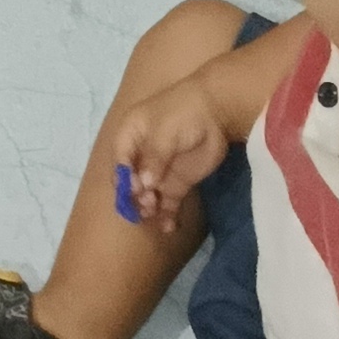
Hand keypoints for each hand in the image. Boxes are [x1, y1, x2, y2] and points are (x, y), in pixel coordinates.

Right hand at [107, 72, 233, 229]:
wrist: (218, 110)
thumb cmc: (183, 112)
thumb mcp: (164, 131)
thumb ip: (154, 158)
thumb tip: (145, 185)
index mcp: (130, 136)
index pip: (119, 162)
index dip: (124, 177)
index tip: (136, 188)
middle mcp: (141, 156)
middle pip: (131, 182)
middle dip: (135, 196)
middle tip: (148, 203)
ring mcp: (160, 171)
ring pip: (147, 196)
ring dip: (149, 208)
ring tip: (156, 212)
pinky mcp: (178, 183)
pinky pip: (167, 203)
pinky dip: (166, 215)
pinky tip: (169, 227)